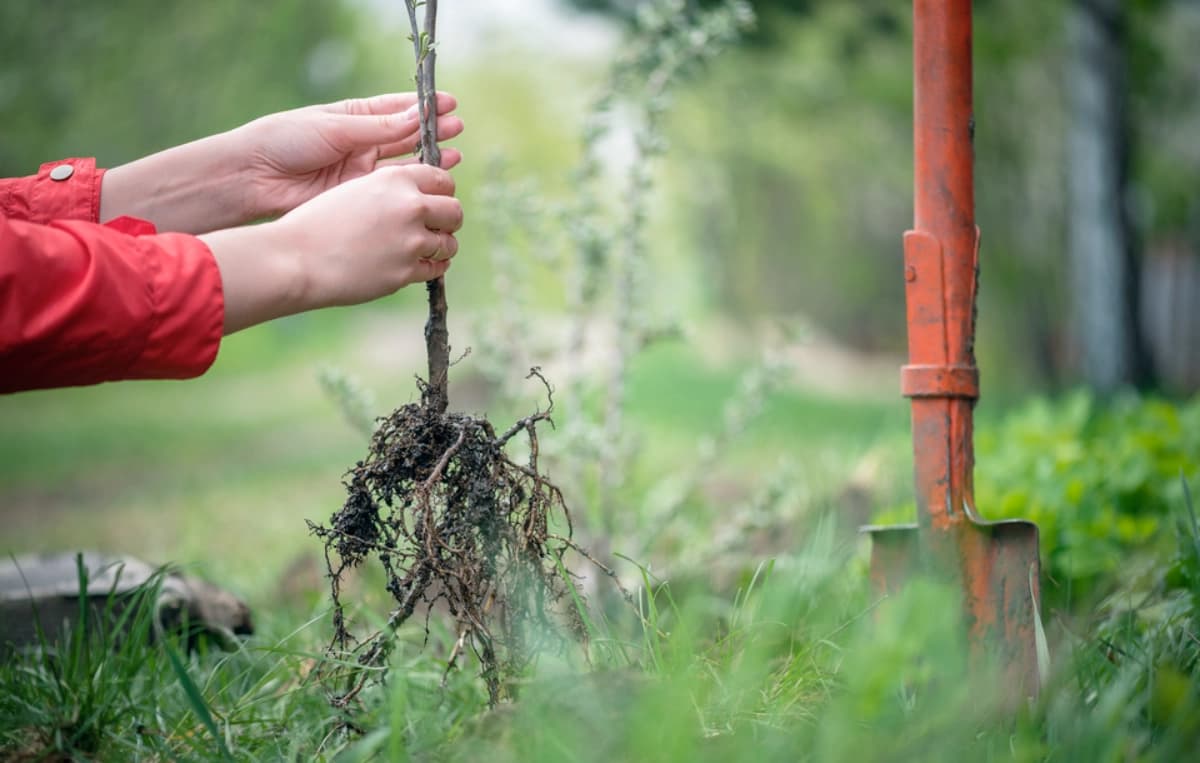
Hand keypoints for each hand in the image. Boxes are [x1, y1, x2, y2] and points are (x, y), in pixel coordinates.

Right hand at [201, 164, 460, 333]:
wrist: (296, 258)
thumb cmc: (317, 222)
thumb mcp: (356, 189)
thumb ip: (390, 190)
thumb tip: (419, 199)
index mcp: (396, 179)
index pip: (442, 179)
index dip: (443, 190)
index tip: (437, 199)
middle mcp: (409, 207)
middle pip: (454, 210)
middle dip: (449, 218)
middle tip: (439, 226)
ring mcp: (410, 242)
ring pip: (449, 243)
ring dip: (443, 245)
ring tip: (430, 248)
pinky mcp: (405, 272)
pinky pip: (436, 269)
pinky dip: (434, 266)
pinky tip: (424, 264)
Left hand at [239, 92, 463, 219]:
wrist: (254, 177)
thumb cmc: (286, 140)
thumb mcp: (336, 127)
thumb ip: (378, 128)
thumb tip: (417, 117)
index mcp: (353, 118)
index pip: (396, 110)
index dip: (422, 108)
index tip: (449, 104)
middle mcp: (361, 144)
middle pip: (405, 137)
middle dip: (432, 132)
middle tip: (457, 129)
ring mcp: (361, 172)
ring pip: (403, 165)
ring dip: (429, 160)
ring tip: (454, 154)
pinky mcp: (358, 197)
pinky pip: (391, 191)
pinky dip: (412, 187)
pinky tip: (432, 181)